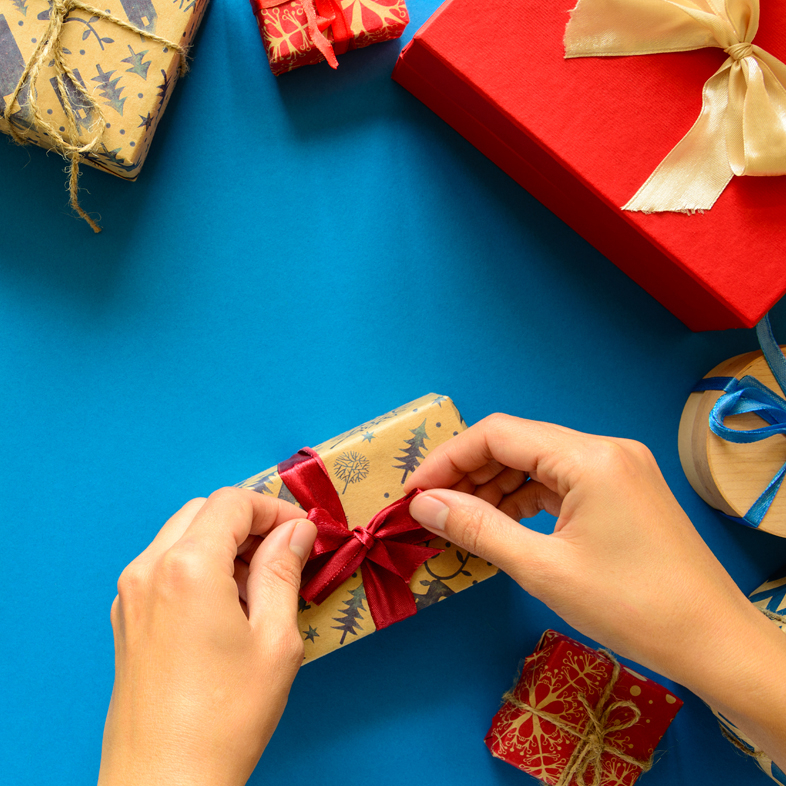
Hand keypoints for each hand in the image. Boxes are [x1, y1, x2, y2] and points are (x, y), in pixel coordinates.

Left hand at [98, 488, 316, 785]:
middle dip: (247, 520)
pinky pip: (163, 565)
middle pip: (203, 510)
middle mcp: (149, 569)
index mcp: (188, 567)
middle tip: (285, 551)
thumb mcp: (275, 639)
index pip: (232, 502)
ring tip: (259, 581)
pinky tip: (226, 603)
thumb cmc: (225, 719)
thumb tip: (295, 531)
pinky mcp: (126, 618)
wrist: (163, 783)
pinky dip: (198, 563)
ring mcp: (130, 594)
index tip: (302, 531)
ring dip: (222, 541)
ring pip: (180, 534)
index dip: (274, 508)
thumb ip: (283, 571)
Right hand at [406, 414, 785, 768]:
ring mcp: (618, 468)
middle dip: (469, 473)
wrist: (713, 642)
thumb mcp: (543, 569)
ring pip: (538, 462)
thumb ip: (477, 529)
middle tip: (431, 510)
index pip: (499, 435)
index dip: (448, 458)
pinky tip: (502, 523)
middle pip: (518, 444)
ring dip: (495, 487)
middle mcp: (605, 449)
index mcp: (589, 457)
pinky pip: (561, 481)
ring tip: (460, 520)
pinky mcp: (624, 489)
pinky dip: (526, 499)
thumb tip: (423, 504)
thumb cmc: (631, 607)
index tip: (414, 492)